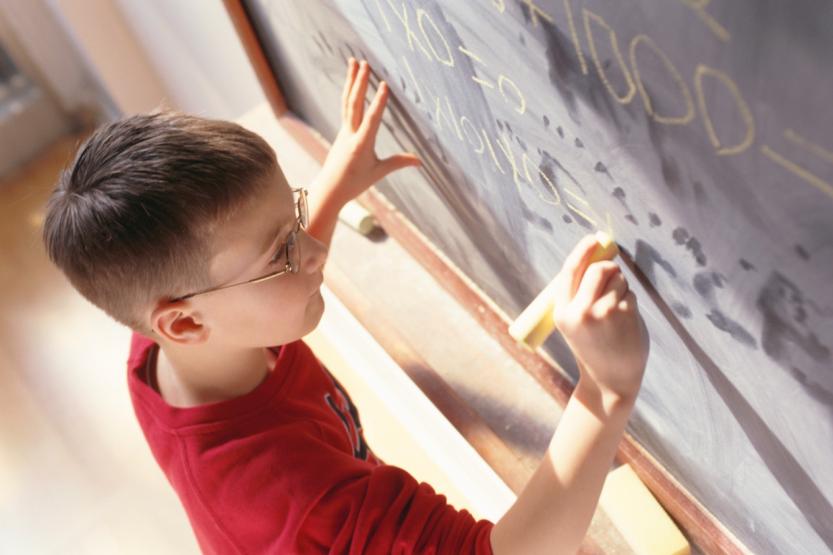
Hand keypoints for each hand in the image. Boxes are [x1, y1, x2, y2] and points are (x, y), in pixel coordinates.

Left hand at [315, 58, 420, 205]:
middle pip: (354, 104)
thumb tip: (420, 161)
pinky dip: (349, 93)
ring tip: (354, 62)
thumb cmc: (354, 183)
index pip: (371, 120)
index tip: (383, 85)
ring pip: (347, 102)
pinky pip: (345, 108)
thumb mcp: (378, 173)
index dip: (378, 102)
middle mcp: (349, 134)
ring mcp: (343, 131)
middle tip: (364, 63)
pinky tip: (352, 82)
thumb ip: (398, 162)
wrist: (328, 190)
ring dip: (351, 81)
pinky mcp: (341, 132)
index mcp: (361, 145)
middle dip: (360, 82)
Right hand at [551, 235, 648, 400]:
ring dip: (621, 287)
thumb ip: (580, 293)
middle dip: (608, 267)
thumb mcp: (575, 322)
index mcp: (562, 312)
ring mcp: (604, 313)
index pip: (571, 270)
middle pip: (598, 269)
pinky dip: (630, 301)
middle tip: (613, 274)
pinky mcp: (625, 316)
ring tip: (616, 311)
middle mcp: (581, 311)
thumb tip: (597, 254)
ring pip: (618, 280)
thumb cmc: (593, 346)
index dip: (583, 250)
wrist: (610, 380)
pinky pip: (630, 293)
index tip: (594, 239)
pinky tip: (625, 321)